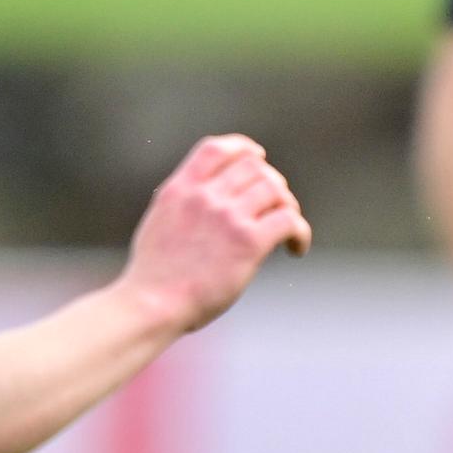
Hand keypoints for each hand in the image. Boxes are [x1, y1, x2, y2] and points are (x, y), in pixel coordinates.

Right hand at [120, 134, 311, 334]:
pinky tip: (295, 249)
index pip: (217, 148)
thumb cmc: (154, 276)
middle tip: (277, 207)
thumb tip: (201, 198)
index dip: (243, 147)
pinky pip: (289, 221)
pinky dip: (300, 233)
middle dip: (271, 183)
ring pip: (275, 190)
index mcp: (180, 188)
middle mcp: (205, 196)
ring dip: (288, 206)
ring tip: (288, 231)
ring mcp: (227, 217)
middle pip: (254, 167)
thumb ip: (181, 204)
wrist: (152, 304)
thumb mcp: (159, 222)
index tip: (258, 157)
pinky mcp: (247, 242)